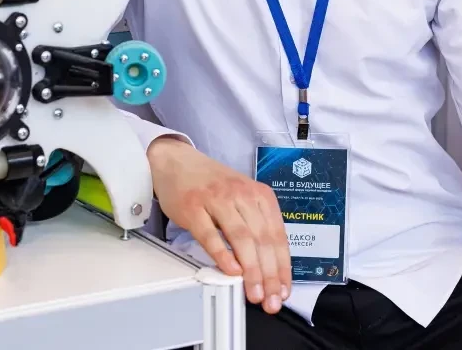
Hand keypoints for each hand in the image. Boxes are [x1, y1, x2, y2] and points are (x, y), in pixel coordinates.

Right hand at [147, 136, 291, 313]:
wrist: (176, 161)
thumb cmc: (211, 184)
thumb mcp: (242, 197)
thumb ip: (255, 225)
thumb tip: (267, 266)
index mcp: (259, 194)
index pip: (278, 236)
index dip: (283, 267)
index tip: (284, 290)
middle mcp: (242, 195)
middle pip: (262, 239)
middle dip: (270, 275)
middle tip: (271, 300)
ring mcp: (217, 200)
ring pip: (241, 239)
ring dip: (251, 270)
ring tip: (254, 293)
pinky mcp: (193, 207)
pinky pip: (211, 235)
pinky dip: (222, 255)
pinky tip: (230, 272)